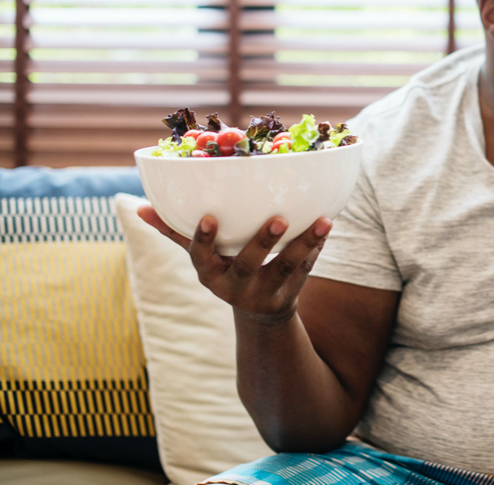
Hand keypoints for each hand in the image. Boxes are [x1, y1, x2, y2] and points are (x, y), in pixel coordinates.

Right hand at [137, 205, 332, 323]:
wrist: (259, 313)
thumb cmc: (225, 270)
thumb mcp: (203, 258)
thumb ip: (174, 232)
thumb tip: (140, 207)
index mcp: (209, 274)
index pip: (200, 257)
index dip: (203, 239)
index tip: (209, 217)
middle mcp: (235, 287)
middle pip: (248, 265)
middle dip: (262, 243)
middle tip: (278, 219)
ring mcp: (265, 293)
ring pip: (287, 268)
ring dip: (305, 243)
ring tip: (323, 221)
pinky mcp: (291, 294)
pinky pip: (306, 269)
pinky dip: (317, 248)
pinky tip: (326, 224)